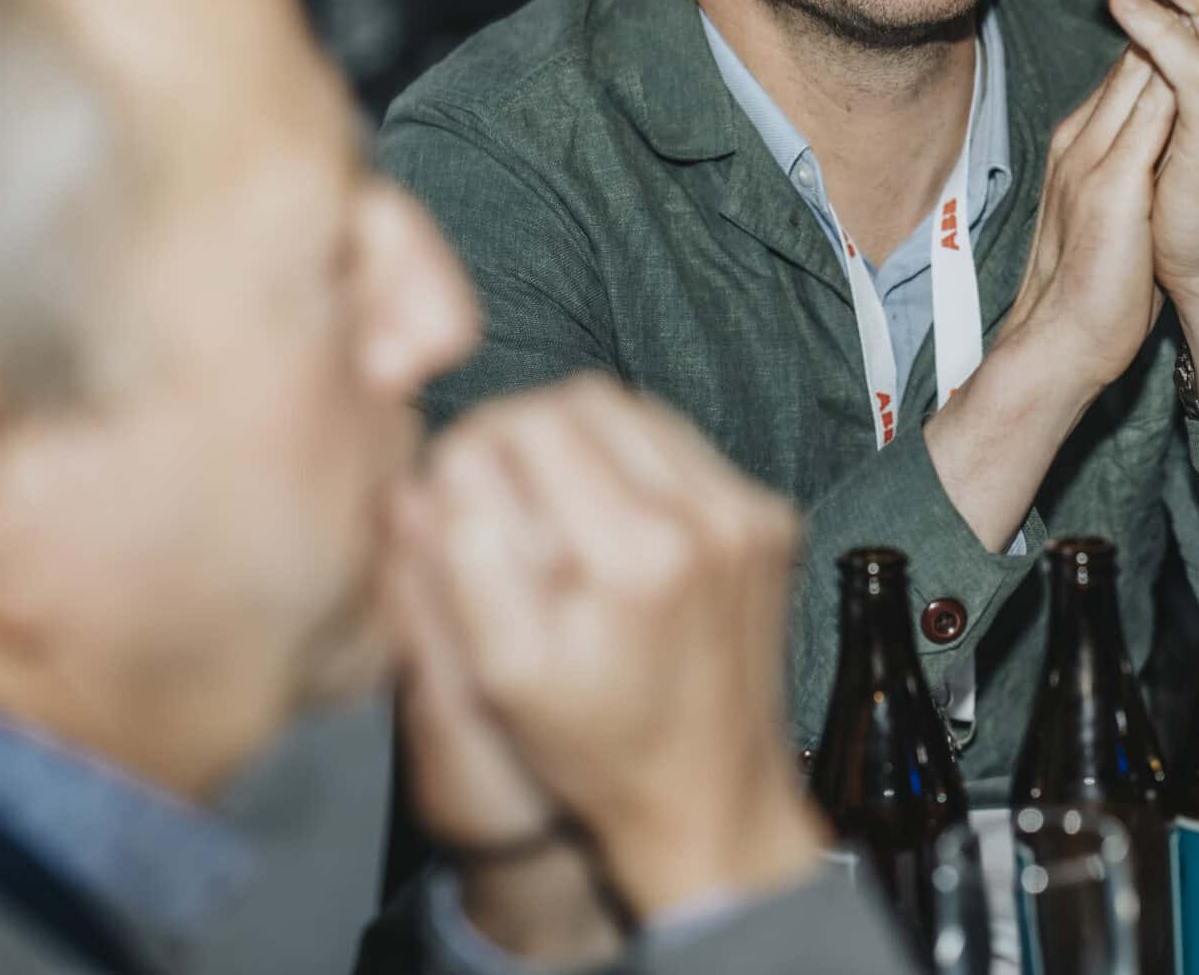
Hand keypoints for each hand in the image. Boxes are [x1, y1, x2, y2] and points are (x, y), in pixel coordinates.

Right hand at [409, 376, 826, 924]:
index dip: (477, 441)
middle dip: (528, 430)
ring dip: (584, 440)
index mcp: (636, 554)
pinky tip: (610, 521)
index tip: (456, 484)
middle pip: (588, 400)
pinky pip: (687, 448)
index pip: (532, 424)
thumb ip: (461, 562)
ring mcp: (750, 513)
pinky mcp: (773, 519)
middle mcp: (707, 517)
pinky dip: (637, 464)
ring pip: (640, 413)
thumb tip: (425, 474)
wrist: (711, 798)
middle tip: (496, 486)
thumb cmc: (597, 750)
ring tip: (550, 505)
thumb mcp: (503, 673)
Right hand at [926, 50, 1175, 548]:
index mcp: (1088, 141)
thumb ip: (1132, 159)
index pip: (1135, 60)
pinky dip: (1173, 71)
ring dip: (1175, 16)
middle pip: (1138, 48)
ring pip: (1141, 67)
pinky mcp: (1110, 187)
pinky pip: (1147, 114)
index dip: (1170, 12)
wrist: (1058, 343)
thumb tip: (1165, 126)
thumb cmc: (1097, 282)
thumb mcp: (1116, 205)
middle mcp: (1087, 137)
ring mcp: (1095, 158)